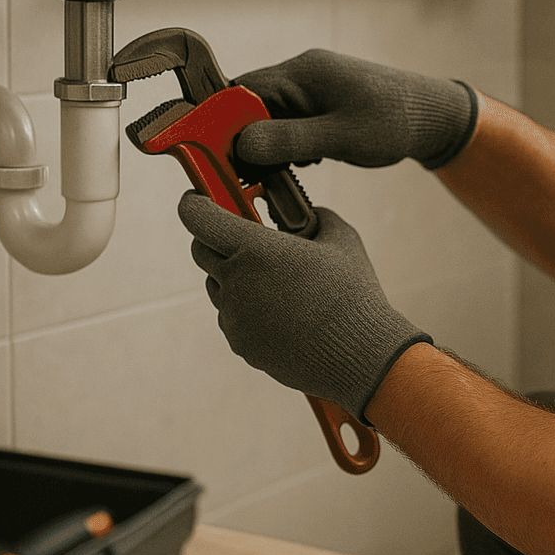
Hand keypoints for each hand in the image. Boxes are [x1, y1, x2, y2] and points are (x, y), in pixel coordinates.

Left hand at [179, 192, 431, 422]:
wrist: (359, 355)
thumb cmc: (352, 294)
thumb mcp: (341, 239)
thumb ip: (316, 218)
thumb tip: (308, 215)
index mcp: (256, 249)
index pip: (198, 217)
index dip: (194, 203)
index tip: (199, 199)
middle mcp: (236, 281)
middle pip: (200, 249)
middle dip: (213, 236)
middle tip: (240, 233)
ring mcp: (235, 316)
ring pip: (216, 284)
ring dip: (232, 274)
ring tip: (272, 277)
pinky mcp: (240, 343)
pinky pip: (231, 316)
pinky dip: (246, 307)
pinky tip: (281, 309)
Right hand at [234, 49, 477, 169]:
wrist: (434, 118)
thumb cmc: (396, 121)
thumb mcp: (342, 136)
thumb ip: (291, 140)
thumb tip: (243, 145)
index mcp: (303, 72)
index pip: (241, 90)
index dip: (222, 121)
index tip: (216, 152)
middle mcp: (302, 76)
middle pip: (250, 105)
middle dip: (247, 138)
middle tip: (251, 171)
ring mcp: (312, 90)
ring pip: (268, 118)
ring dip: (270, 145)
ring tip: (289, 167)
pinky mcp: (321, 107)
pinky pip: (289, 124)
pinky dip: (289, 145)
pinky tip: (307, 162)